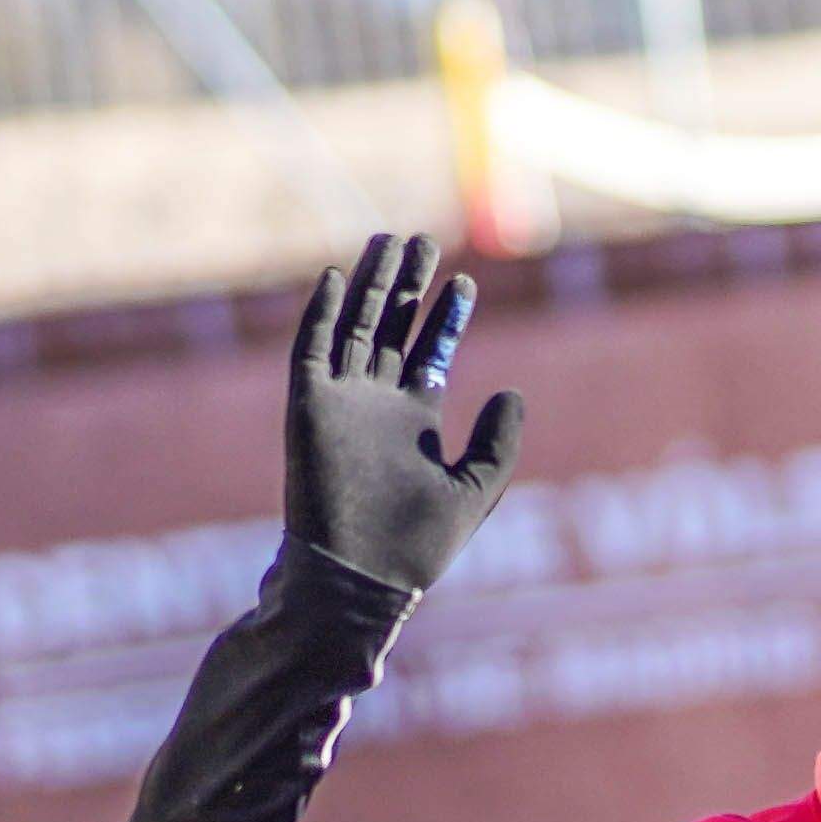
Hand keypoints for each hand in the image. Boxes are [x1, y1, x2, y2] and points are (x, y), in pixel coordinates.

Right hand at [279, 231, 521, 597]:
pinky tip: (335, 277)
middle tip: (424, 241)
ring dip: (370, 286)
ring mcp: (340, 404)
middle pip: (391, 329)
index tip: (465, 283)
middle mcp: (375, 407)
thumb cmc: (416, 549)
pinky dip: (320, 313)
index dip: (445, 318)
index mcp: (412, 423)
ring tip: (391, 242)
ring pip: (355, 328)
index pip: (429, 354)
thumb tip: (513, 392)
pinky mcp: (308, 409)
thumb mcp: (475, 491)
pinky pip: (311, 350)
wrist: (358, 580)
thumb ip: (498, 444)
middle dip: (407, 287)